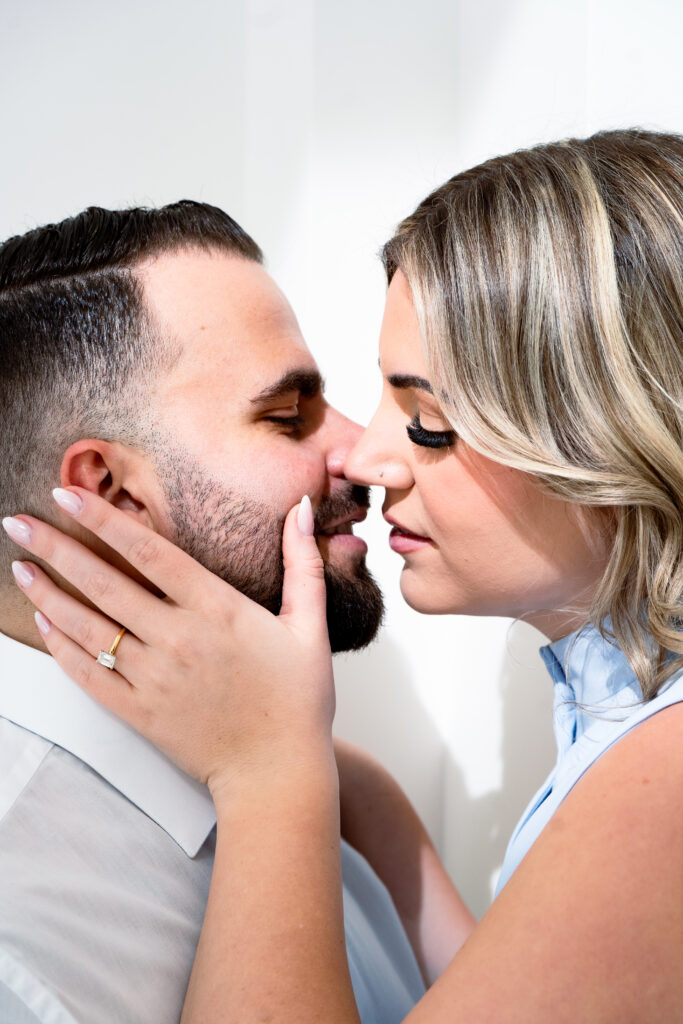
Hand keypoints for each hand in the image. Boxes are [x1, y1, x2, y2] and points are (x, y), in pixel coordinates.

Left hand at [3, 489, 334, 795]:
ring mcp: (154, 678)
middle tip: (18, 522)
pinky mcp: (139, 712)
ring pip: (88, 626)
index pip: (149, 551)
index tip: (69, 494)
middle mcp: (179, 638)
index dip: (105, 520)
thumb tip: (302, 507)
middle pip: (105, 583)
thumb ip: (303, 563)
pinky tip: (43, 621)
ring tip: (19, 565)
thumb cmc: (297, 699)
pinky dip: (61, 646)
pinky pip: (89, 674)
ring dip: (48, 593)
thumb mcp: (310, 625)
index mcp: (218, 609)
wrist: (277, 772)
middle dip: (56, 547)